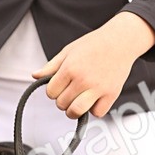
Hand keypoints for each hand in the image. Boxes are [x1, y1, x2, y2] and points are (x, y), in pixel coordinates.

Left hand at [32, 12, 154, 118]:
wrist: (119, 41)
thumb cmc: (94, 44)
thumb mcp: (68, 51)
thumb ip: (51, 66)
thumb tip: (35, 76)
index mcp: (70, 68)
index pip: (51, 92)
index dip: (53, 91)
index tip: (59, 86)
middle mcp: (83, 80)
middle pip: (62, 103)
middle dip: (63, 100)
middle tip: (70, 92)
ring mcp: (98, 88)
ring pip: (77, 111)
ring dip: (74, 110)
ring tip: (76, 102)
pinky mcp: (111, 94)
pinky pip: (97, 113)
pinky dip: (94, 110)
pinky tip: (94, 100)